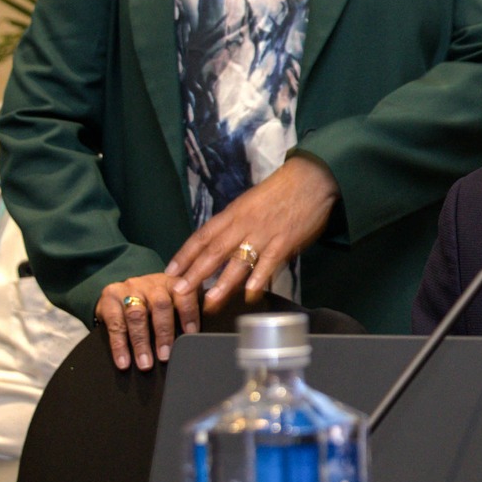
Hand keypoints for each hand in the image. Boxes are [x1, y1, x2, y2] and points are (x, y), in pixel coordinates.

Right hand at [96, 272, 198, 369]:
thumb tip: (196, 340)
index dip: (189, 314)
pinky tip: (124, 361)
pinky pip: (114, 324)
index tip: (192, 333)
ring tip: (145, 364)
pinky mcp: (109, 298)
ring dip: (141, 342)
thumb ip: (184, 314)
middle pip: (160, 305)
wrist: (120, 294)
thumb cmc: (153, 305)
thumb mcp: (170, 303)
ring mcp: (129, 288)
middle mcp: (151, 283)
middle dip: (164, 333)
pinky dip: (119, 346)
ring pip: (137, 315)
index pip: (184, 294)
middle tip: (165, 356)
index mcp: (172, 283)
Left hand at [167, 156, 339, 311]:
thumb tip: (220, 244)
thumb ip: (236, 223)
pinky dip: (259, 278)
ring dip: (223, 283)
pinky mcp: (285, 241)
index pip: (203, 236)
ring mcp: (264, 234)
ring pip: (239, 260)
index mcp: (233, 213)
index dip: (185, 254)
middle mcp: (243, 224)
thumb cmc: (280, 191)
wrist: (310, 179)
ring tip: (210, 301)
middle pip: (214, 251)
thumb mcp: (250, 202)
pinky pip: (269, 262)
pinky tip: (249, 294)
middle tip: (180, 292)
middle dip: (195, 273)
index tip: (171, 272)